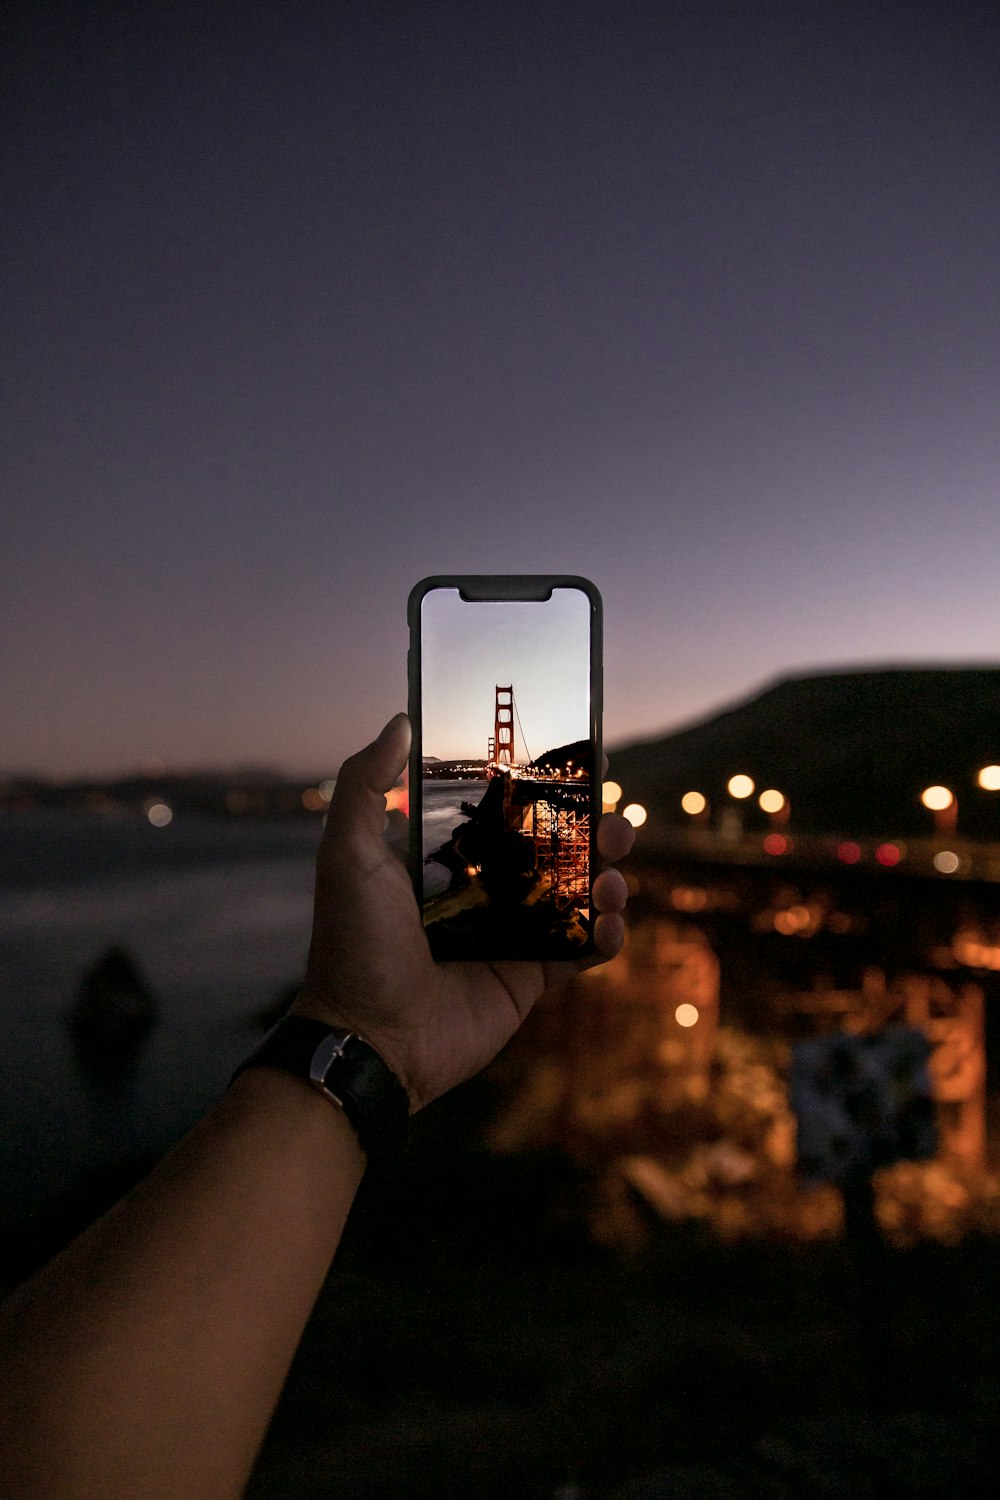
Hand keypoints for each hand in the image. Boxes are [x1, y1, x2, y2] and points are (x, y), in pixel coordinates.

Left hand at [294, 713, 633, 1109]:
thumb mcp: (347, 853)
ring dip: (608, 879)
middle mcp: (483, 889)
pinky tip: (610, 923)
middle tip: (613, 822)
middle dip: (592, 831)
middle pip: (554, 848)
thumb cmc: (354, 943)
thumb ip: (365, 784)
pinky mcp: (530, 977)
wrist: (370, 1037)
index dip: (543, 789)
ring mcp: (510, 934)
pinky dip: (607, 936)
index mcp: (446, 856)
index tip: (577, 766)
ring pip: (577, 895)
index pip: (505, 810)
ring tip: (612, 877)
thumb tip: (400, 720)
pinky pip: (582, 951)